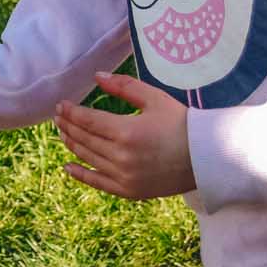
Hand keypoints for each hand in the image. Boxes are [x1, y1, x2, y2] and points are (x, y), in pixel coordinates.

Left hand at [54, 71, 194, 199]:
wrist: (207, 157)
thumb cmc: (182, 123)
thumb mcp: (154, 99)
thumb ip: (124, 86)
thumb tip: (97, 76)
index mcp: (126, 131)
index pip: (88, 120)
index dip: (72, 112)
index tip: (61, 105)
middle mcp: (121, 156)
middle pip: (84, 139)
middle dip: (69, 125)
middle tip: (59, 116)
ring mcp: (124, 176)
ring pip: (88, 158)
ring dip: (72, 144)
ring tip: (64, 133)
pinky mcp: (130, 190)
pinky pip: (98, 183)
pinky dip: (81, 175)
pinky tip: (67, 166)